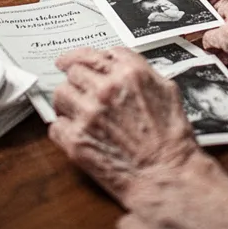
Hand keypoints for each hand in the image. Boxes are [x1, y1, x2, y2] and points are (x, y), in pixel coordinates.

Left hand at [49, 47, 200, 208]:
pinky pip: (56, 125)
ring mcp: (88, 114)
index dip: (85, 57)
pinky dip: (64, 128)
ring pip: (60, 93)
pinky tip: (76, 133)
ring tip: (74, 110)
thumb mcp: (167, 90)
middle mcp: (106, 88)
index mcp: (130, 73)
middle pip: (74, 69)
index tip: (73, 60)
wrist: (166, 174)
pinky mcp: (76, 139)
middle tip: (74, 85)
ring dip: (67, 100)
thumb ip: (142, 71)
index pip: (96, 54)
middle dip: (75, 77)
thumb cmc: (171, 138)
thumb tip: (121, 65)